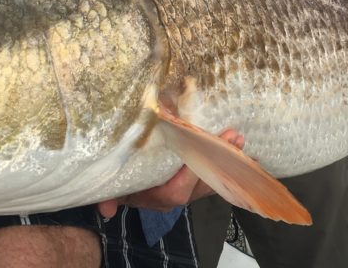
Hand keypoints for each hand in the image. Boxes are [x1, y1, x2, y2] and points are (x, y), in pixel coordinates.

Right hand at [95, 128, 244, 217]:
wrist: (124, 189)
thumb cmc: (119, 181)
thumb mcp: (111, 187)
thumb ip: (108, 197)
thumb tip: (105, 211)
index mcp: (154, 195)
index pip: (176, 191)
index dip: (188, 175)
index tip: (199, 153)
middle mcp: (174, 195)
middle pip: (201, 183)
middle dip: (217, 161)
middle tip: (232, 137)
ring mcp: (187, 189)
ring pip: (211, 177)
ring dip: (225, 159)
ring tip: (238, 138)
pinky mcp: (195, 182)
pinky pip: (214, 174)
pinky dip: (226, 161)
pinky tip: (241, 146)